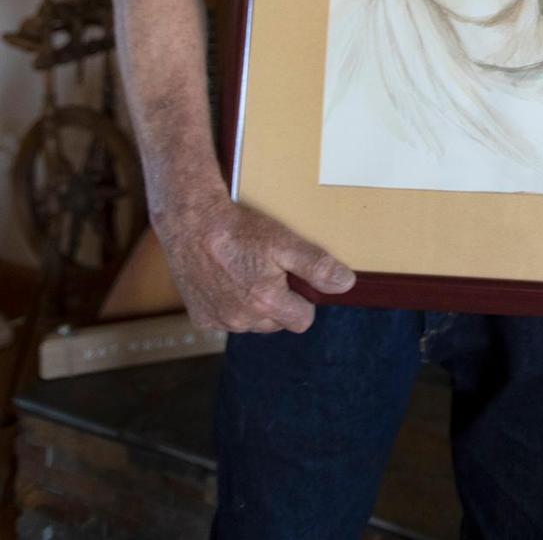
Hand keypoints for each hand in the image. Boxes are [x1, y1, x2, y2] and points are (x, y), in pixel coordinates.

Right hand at [155, 192, 355, 332]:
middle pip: (276, 322)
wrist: (192, 223)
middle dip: (279, 302)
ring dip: (253, 305)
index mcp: (266, 304)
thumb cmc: (240, 231)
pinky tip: (225, 279)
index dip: (303, 299)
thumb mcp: (284, 242)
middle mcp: (242, 321)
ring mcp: (219, 321)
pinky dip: (228, 304)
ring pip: (251, 323)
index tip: (294, 278)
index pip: (302, 320)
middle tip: (268, 269)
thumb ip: (316, 266)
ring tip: (246, 271)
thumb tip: (346, 284)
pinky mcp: (200, 318)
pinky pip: (225, 320)